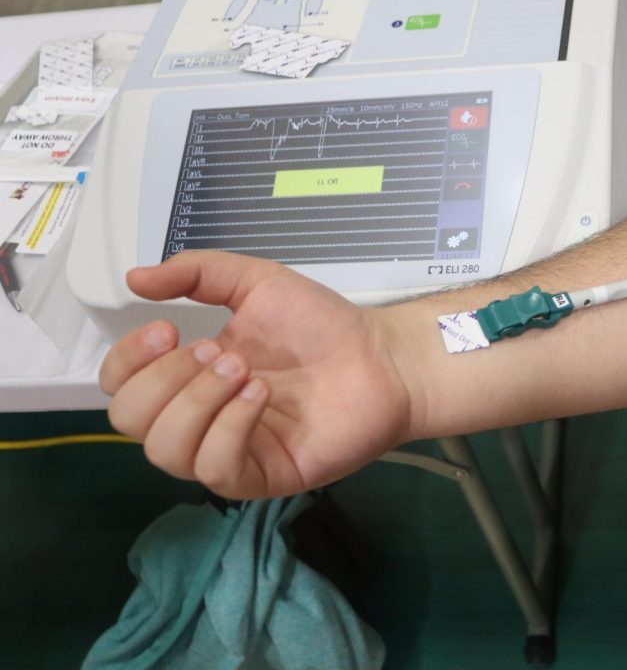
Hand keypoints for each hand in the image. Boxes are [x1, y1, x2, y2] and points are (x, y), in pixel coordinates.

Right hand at [101, 251, 409, 499]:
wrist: (382, 357)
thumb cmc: (321, 325)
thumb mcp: (255, 283)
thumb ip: (196, 274)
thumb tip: (134, 278)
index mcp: (189, 376)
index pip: (120, 385)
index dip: (128, 359)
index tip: (168, 328)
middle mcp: (199, 417)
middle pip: (129, 420)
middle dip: (165, 377)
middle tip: (217, 350)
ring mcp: (228, 450)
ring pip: (165, 450)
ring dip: (196, 401)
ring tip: (244, 370)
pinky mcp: (261, 477)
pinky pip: (214, 468)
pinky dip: (228, 427)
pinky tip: (259, 395)